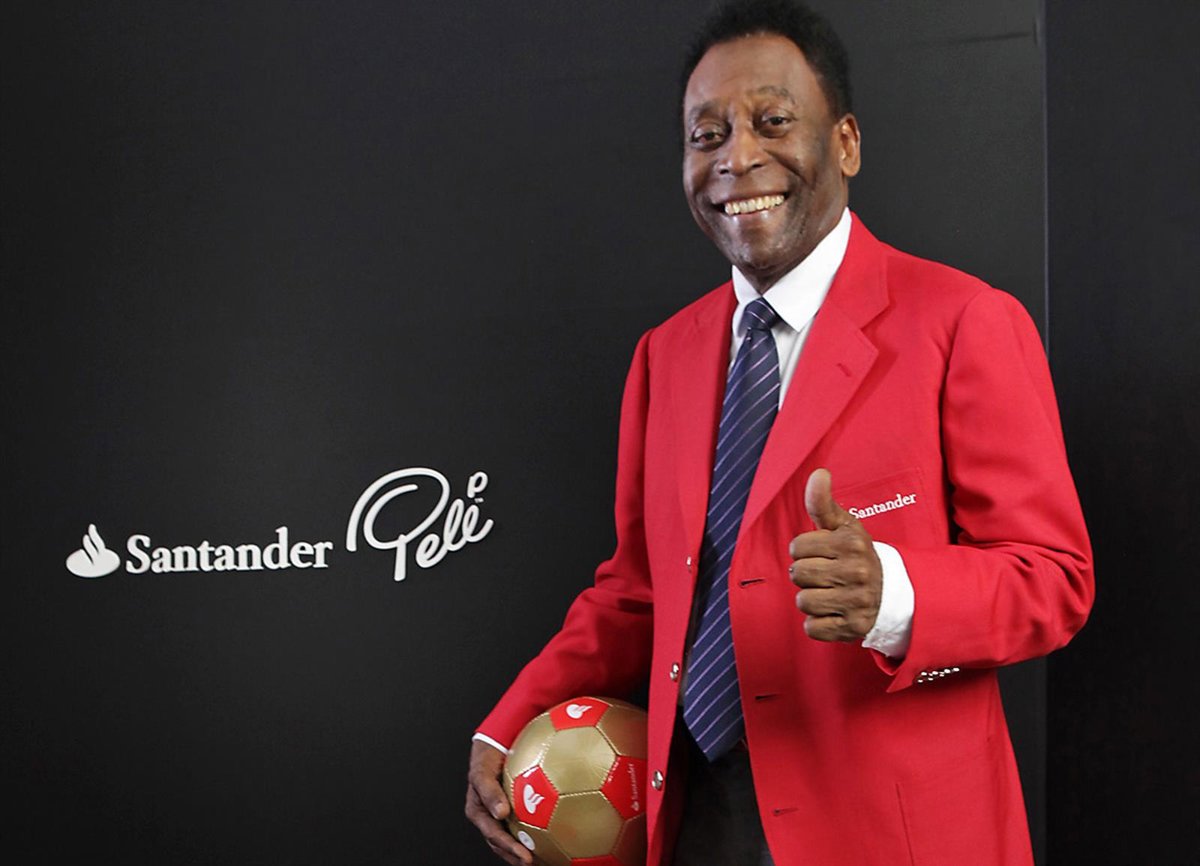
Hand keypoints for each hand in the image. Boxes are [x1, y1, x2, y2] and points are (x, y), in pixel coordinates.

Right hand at [465, 739, 532, 864]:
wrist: (494, 744)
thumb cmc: (485, 759)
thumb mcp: (482, 773)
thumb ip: (489, 792)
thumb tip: (501, 813)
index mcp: (479, 812)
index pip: (495, 836)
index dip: (510, 848)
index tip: (526, 856)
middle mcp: (489, 816)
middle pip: (503, 843)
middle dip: (517, 856)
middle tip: (534, 862)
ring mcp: (500, 813)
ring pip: (512, 836)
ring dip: (524, 849)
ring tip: (542, 859)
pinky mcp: (511, 808)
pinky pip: (522, 822)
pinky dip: (533, 832)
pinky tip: (548, 837)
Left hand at [788, 468, 882, 640]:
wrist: (894, 593)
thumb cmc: (859, 555)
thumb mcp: (846, 527)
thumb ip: (824, 503)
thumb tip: (818, 473)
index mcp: (851, 544)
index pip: (797, 547)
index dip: (804, 550)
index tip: (821, 553)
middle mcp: (856, 572)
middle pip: (798, 574)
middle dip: (807, 574)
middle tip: (826, 574)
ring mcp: (856, 602)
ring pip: (803, 601)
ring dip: (811, 599)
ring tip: (830, 593)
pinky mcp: (854, 628)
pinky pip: (813, 628)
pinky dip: (818, 623)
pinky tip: (834, 612)